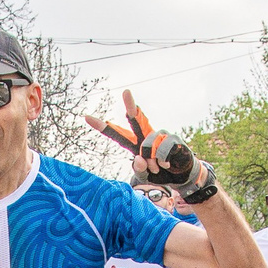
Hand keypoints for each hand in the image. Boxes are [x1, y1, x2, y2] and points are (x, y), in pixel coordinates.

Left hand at [84, 89, 203, 188]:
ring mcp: (160, 134)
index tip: (86, 117)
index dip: (101, 127)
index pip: (116, 134)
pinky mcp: (172, 138)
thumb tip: (139, 158)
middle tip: (125, 91)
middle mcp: (145, 134)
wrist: (180, 176)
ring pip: (148, 145)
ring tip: (158, 167)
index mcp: (133, 144)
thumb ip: (139, 169)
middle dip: (131, 105)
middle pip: (136, 119)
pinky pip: (162, 150)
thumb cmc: (159, 173)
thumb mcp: (145, 176)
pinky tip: (167, 163)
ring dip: (152, 162)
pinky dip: (163, 161)